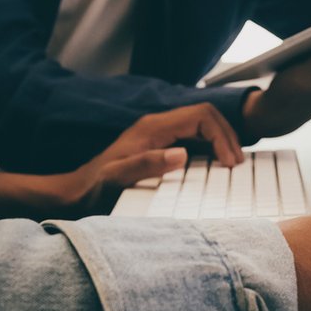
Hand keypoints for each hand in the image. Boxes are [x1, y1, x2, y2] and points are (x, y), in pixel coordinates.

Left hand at [0, 103, 241, 215]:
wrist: (73, 194)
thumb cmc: (93, 189)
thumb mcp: (116, 179)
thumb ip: (146, 164)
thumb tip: (181, 155)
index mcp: (152, 128)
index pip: (201, 115)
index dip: (222, 135)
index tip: (230, 162)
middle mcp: (157, 126)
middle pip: (205, 116)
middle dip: (227, 136)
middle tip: (236, 164)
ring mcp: (158, 135)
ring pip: (201, 126)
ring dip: (220, 141)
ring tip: (230, 165)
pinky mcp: (159, 146)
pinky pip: (192, 139)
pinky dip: (209, 148)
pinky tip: (213, 168)